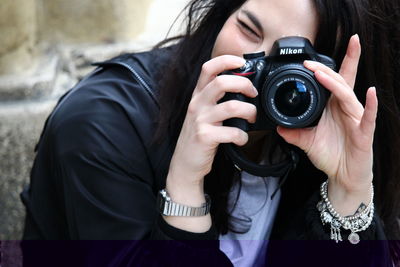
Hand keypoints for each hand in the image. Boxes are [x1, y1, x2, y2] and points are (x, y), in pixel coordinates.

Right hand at [164, 55, 256, 231]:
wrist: (185, 163)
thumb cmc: (198, 136)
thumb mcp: (203, 112)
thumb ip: (217, 99)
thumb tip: (243, 86)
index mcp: (198, 95)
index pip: (209, 68)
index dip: (226, 60)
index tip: (242, 62)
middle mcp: (197, 104)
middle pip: (223, 82)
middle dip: (245, 84)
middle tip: (253, 94)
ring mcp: (201, 120)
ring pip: (232, 106)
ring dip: (249, 111)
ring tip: (252, 118)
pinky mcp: (205, 137)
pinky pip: (232, 132)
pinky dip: (243, 136)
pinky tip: (242, 139)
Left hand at [277, 34, 376, 214]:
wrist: (343, 175)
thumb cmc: (331, 155)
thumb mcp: (307, 141)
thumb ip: (293, 133)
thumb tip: (277, 126)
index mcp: (334, 107)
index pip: (332, 82)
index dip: (324, 68)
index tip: (307, 59)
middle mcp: (346, 109)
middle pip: (339, 83)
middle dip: (325, 70)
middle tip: (310, 62)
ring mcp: (356, 119)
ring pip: (348, 96)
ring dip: (335, 84)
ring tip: (322, 74)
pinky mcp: (364, 133)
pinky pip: (369, 117)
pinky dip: (371, 105)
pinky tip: (371, 92)